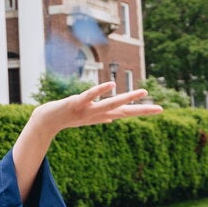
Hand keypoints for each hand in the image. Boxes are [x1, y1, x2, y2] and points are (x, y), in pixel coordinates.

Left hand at [32, 81, 163, 132]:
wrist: (46, 122)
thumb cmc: (67, 117)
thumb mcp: (87, 117)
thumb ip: (101, 116)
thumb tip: (113, 117)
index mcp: (102, 115)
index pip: (126, 113)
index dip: (143, 111)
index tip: (161, 109)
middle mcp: (97, 114)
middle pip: (123, 111)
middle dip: (141, 109)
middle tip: (160, 108)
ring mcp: (87, 110)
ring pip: (110, 104)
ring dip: (126, 98)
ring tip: (143, 92)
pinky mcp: (75, 103)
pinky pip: (89, 96)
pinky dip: (100, 90)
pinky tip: (111, 85)